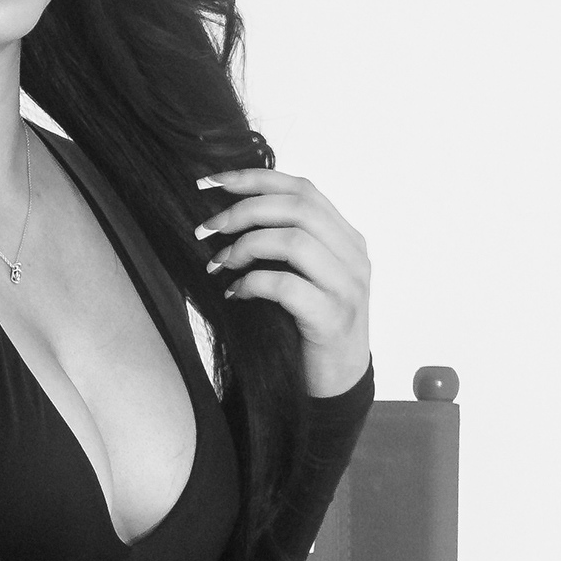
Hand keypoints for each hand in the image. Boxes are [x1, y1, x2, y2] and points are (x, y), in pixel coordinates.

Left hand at [197, 162, 371, 391]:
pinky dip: (253, 283)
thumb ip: (288, 241)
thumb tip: (231, 210)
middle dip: (243, 211)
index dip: (255, 179)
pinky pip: (286, 286)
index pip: (302, 188)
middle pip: (297, 207)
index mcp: (347, 238)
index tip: (211, 181)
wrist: (337, 382)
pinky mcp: (333, 318)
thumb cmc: (310, 325)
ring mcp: (347, 287)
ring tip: (219, 264)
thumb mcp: (305, 274)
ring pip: (294, 241)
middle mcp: (353, 256)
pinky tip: (235, 293)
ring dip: (245, 247)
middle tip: (207, 228)